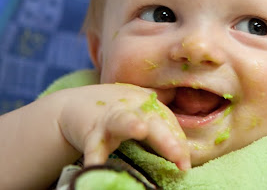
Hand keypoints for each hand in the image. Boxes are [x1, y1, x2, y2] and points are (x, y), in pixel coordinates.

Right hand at [56, 83, 189, 169]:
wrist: (74, 105)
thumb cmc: (115, 108)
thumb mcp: (140, 105)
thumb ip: (161, 107)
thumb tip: (181, 113)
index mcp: (148, 105)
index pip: (169, 124)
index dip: (179, 142)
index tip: (186, 164)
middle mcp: (132, 109)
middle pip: (153, 121)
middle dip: (166, 138)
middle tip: (180, 156)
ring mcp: (111, 118)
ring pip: (123, 120)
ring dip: (131, 124)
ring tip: (140, 129)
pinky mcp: (91, 131)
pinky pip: (93, 146)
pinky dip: (94, 157)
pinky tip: (96, 167)